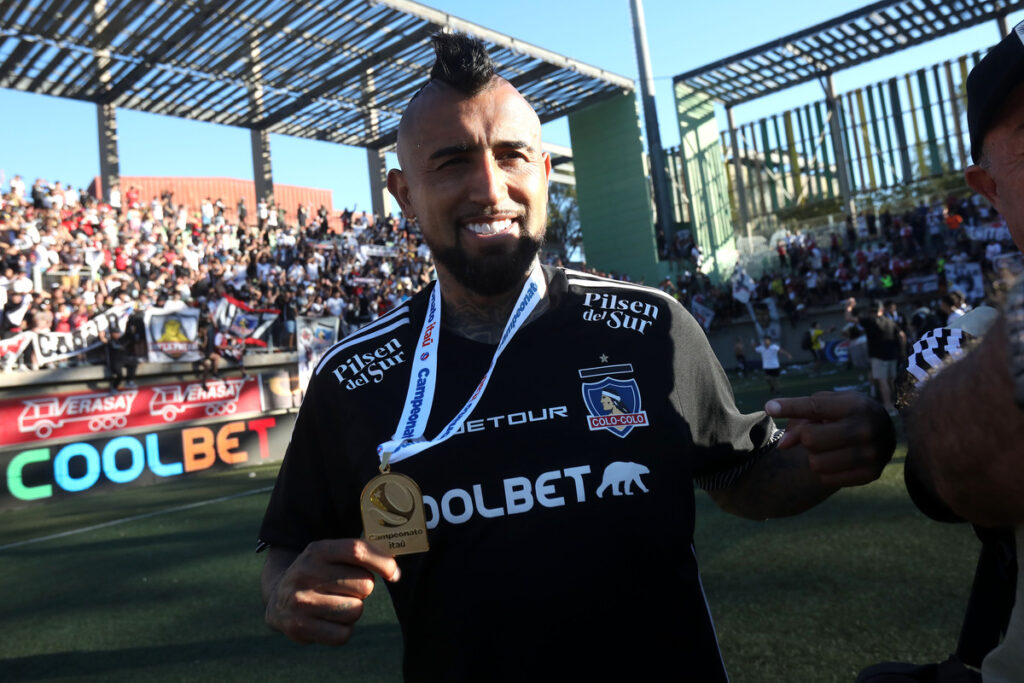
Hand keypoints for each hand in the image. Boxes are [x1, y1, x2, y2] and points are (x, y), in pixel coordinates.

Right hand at [264, 539, 399, 645]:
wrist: (277, 599)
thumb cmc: (319, 574)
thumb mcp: (331, 555)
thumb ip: (362, 554)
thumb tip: (394, 571)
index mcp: (317, 550)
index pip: (358, 551)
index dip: (383, 562)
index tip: (393, 573)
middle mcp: (306, 573)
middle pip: (364, 584)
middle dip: (363, 589)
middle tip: (346, 588)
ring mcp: (301, 601)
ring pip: (356, 610)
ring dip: (353, 610)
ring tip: (335, 603)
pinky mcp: (299, 628)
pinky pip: (343, 634)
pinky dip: (342, 631)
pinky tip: (328, 621)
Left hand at [765, 391, 894, 487]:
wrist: (884, 431)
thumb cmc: (847, 413)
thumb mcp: (828, 404)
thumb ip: (802, 416)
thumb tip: (783, 445)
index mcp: (855, 405)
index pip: (814, 408)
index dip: (789, 407)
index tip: (768, 407)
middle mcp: (866, 429)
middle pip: (811, 439)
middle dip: (807, 436)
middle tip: (818, 431)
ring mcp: (871, 454)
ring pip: (816, 463)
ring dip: (814, 455)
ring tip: (828, 445)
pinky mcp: (870, 474)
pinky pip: (826, 478)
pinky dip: (824, 470)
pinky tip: (836, 458)